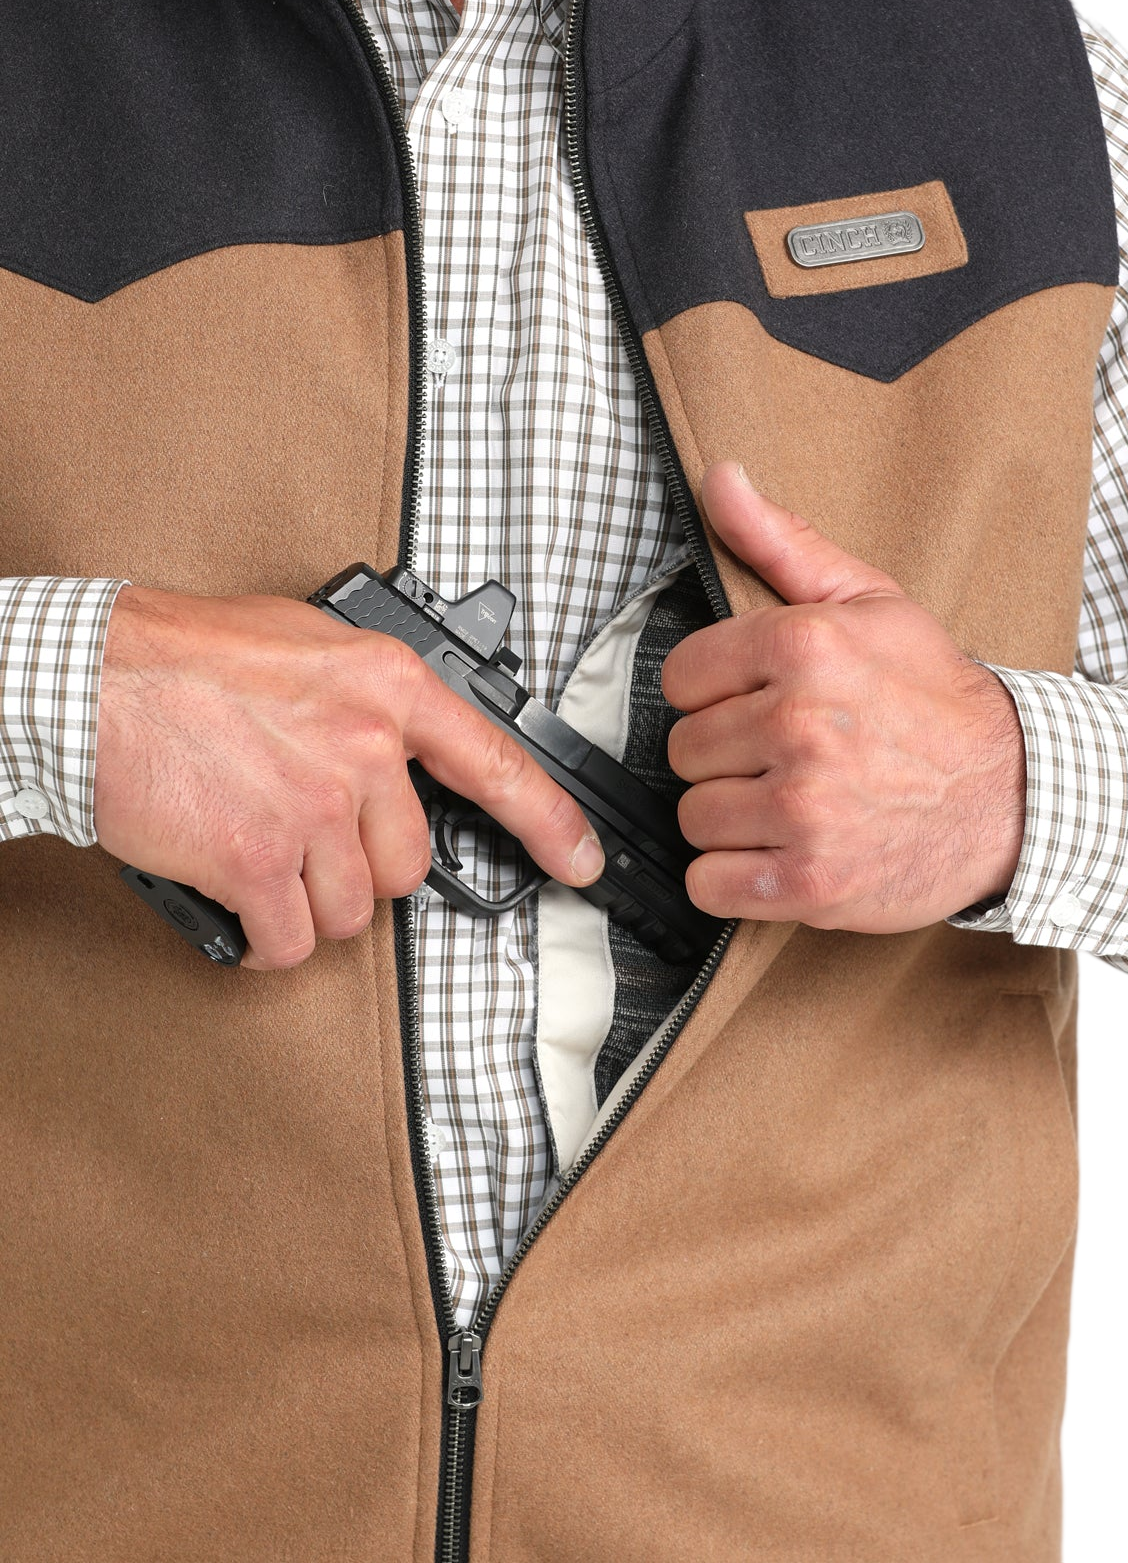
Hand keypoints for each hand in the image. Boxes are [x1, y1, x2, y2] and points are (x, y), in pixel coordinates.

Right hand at [95, 585, 603, 967]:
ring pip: (352, 910)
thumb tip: (400, 751)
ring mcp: (315, 805)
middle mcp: (364, 745)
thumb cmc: (180, 656)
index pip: (498, 763)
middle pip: (408, 864)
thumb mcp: (304, 643)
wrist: (87, 681)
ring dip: (306, 903)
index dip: (551, 822)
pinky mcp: (259, 860)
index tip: (581, 860)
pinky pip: (292, 942)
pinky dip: (265, 940)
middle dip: (358, 867)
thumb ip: (368, 698)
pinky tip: (240, 905)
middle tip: (303, 835)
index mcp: (386, 684)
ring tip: (257, 854)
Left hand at [662, 463, 1026, 930]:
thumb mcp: (870, 602)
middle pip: (683, 749)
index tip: (751, 701)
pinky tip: (780, 852)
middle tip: (781, 756)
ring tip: (787, 804)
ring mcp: (804, 808)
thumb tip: (719, 479)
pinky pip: (709, 883)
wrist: (1014, 796)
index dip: (712, 692)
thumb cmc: (936, 699)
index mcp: (806, 646)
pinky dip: (735, 879)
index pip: (681, 676)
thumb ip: (782, 542)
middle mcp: (800, 724)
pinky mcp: (809, 882)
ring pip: (693, 816)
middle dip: (724, 755)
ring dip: (731, 817)